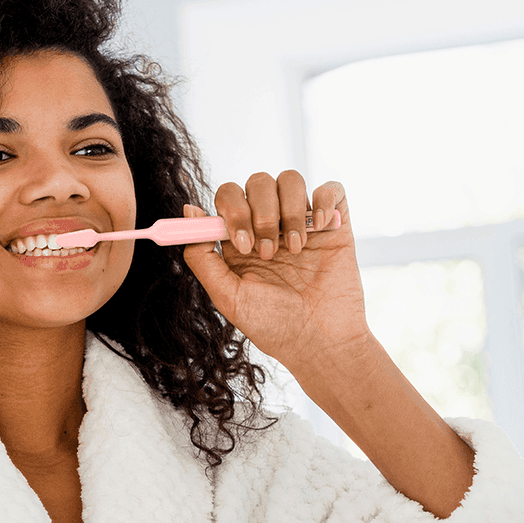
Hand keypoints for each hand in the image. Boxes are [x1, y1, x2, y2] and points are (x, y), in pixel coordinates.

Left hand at [181, 170, 371, 379]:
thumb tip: (188, 212)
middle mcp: (271, 225)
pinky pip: (331, 188)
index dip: (230, 209)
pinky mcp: (335, 226)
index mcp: (242, 239)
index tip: (239, 241)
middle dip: (261, 214)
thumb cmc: (274, 326)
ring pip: (290, 180)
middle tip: (268, 252)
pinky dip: (325, 200)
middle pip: (257, 183)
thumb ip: (202, 258)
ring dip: (290, 211)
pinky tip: (322, 228)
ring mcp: (303, 223)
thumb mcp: (228, 296)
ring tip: (296, 250)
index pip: (228, 197)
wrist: (321, 343)